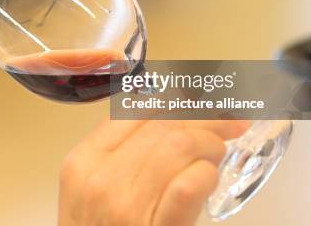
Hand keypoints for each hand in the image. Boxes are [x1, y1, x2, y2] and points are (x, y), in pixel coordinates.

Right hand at [58, 119, 249, 225]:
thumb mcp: (87, 190)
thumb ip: (115, 153)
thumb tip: (164, 119)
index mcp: (83, 162)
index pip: (133, 114)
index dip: (174, 104)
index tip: (197, 104)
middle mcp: (102, 179)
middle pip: (162, 127)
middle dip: (203, 120)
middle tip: (227, 124)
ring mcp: (128, 206)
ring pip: (179, 147)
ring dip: (211, 144)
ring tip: (220, 152)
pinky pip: (189, 185)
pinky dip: (207, 174)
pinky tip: (211, 176)